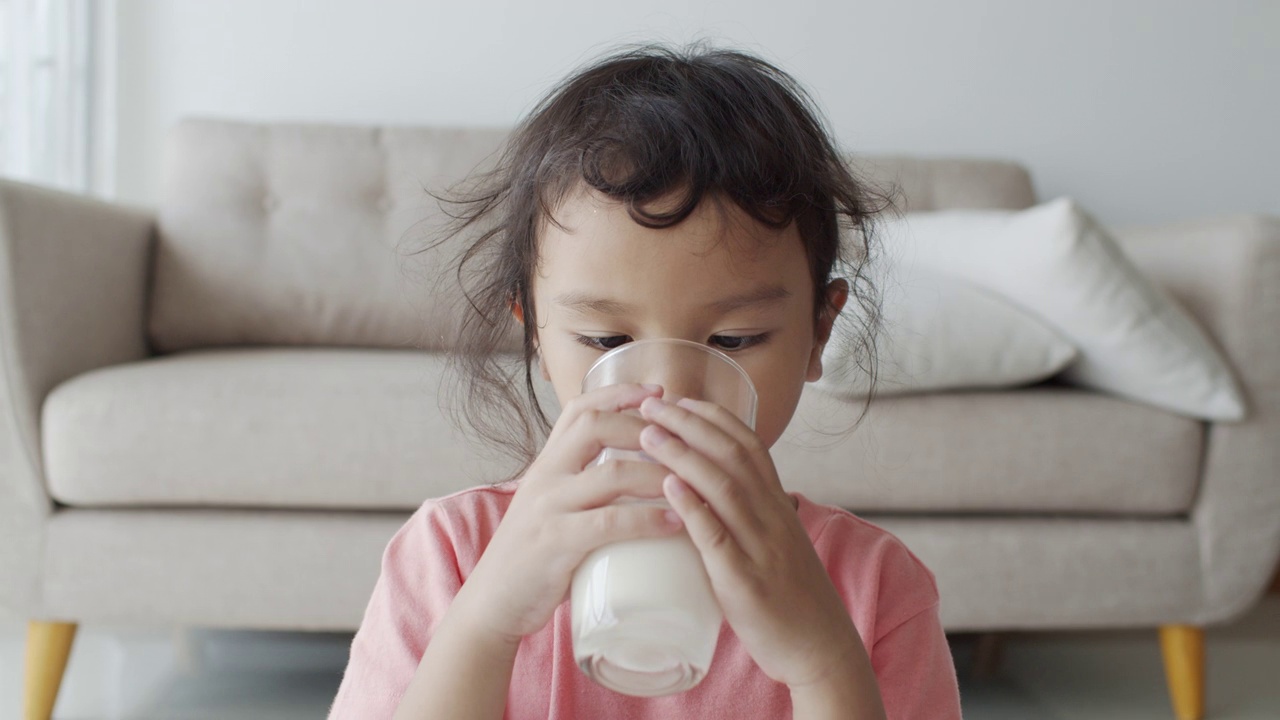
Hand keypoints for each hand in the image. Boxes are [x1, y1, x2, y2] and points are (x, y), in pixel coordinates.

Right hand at [458, 383, 684, 642]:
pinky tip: (675, 522)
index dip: (619, 393)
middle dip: (646, 427)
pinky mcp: (555, 543)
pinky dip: (647, 519)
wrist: (493, 602)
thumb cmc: (535, 557)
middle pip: (595, 426)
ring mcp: (548, 507)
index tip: (657, 392)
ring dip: (658, 474)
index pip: (579, 409)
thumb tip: (639, 476)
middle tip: (683, 440)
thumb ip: (584, 488)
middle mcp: (545, 476)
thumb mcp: (553, 507)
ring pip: (610, 473)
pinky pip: (608, 522)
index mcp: (547, 464)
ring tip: (693, 481)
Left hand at [638, 395, 868, 689]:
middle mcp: (773, 517)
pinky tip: (668, 488)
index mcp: (778, 507)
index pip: (749, 446)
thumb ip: (750, 518)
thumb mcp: (777, 545)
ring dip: (682, 455)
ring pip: (723, 487)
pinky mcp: (746, 581)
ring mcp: (761, 547)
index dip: (715, 418)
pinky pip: (717, 537)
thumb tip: (713, 498)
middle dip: (690, 424)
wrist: (821, 649)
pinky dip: (692, 507)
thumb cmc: (792, 599)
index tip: (682, 400)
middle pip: (732, 455)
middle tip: (652, 405)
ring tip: (647, 436)